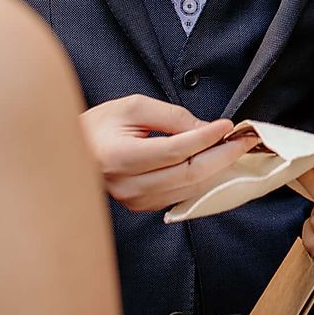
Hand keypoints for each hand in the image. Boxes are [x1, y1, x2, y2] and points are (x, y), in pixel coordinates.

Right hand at [79, 94, 252, 211]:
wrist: (68, 152)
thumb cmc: (99, 125)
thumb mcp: (133, 107)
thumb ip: (171, 117)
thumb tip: (206, 128)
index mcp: (119, 157)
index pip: (176, 150)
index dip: (207, 137)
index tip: (229, 125)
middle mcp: (127, 185)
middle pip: (189, 174)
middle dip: (223, 156)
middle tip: (245, 140)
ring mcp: (133, 201)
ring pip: (189, 188)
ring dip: (218, 170)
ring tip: (236, 150)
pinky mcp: (141, 207)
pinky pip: (181, 195)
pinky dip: (203, 180)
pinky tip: (216, 165)